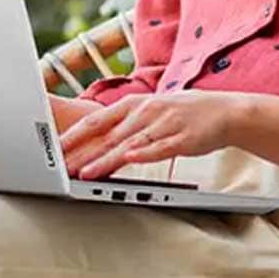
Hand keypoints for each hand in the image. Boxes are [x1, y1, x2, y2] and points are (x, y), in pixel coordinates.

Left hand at [57, 90, 247, 180]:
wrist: (225, 111)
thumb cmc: (183, 114)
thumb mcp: (149, 111)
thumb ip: (123, 124)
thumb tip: (93, 139)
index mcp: (134, 104)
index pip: (97, 120)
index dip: (73, 135)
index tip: (53, 149)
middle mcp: (145, 111)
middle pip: (107, 135)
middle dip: (82, 152)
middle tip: (60, 167)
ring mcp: (164, 124)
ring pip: (129, 144)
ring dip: (106, 159)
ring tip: (85, 173)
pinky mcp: (182, 138)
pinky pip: (160, 148)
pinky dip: (144, 154)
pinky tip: (130, 160)